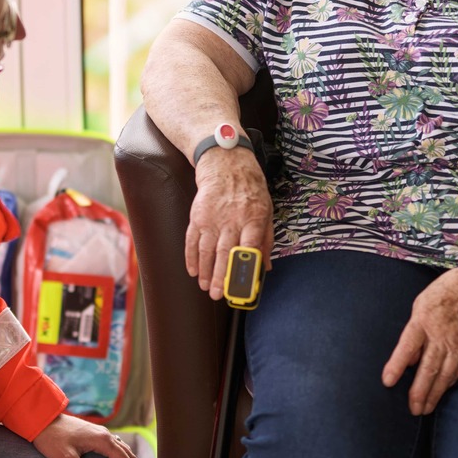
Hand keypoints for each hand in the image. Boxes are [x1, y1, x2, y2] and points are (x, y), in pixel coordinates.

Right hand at [185, 146, 272, 299]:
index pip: (249, 248)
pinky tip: (193, 270)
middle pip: (226, 253)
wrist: (226, 163)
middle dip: (221, 277)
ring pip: (207, 250)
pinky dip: (191, 257)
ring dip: (205, 271)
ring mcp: (213, 217)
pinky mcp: (198, 215)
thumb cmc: (250, 189)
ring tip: (205, 287)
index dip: (245, 269)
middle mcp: (232, 220)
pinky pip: (192, 240)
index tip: (242, 287)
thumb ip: (266, 240)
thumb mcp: (266, 211)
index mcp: (254, 219)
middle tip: (217, 295)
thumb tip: (266, 267)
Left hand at [381, 268, 457, 415]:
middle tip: (412, 409)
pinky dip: (449, 383)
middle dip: (419, 392)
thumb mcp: (420, 305)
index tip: (388, 382)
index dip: (397, 365)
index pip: (407, 347)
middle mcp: (442, 334)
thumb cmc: (444, 293)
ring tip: (425, 409)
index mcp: (424, 320)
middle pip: (428, 368)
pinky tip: (441, 392)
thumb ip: (413, 332)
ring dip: (435, 394)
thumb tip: (410, 360)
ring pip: (445, 375)